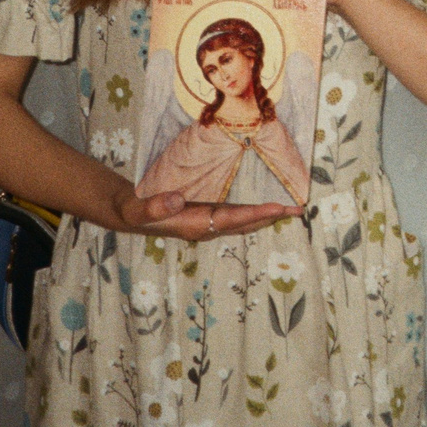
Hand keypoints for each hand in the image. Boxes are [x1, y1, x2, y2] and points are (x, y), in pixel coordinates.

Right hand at [111, 183, 295, 241]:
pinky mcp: (207, 214)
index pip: (231, 219)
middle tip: (298, 209)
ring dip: (267, 215)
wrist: (128, 213)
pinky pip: (237, 214)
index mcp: (194, 225)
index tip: (279, 207)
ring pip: (244, 221)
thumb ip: (154, 206)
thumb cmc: (133, 210)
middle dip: (271, 216)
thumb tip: (176, 200)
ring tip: (292, 208)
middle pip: (246, 223)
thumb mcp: (136, 209)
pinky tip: (267, 203)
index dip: (255, 214)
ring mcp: (208, 222)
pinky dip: (254, 210)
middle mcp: (206, 227)